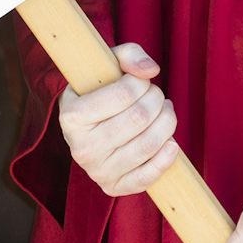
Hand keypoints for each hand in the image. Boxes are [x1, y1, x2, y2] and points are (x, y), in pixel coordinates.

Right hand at [57, 42, 180, 196]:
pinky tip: (170, 142)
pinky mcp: (113, 187)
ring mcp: (96, 171)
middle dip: (157, 100)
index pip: (124, 93)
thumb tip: (150, 70)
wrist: (88, 127)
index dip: (142, 82)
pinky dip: (166, 158)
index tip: (142, 81)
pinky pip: (147, 177)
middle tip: (155, 95)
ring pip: (148, 145)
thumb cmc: (100, 90)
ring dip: (167, 122)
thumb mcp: (107, 64)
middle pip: (140, 118)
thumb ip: (129, 55)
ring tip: (164, 112)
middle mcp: (80, 147)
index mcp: (72, 116)